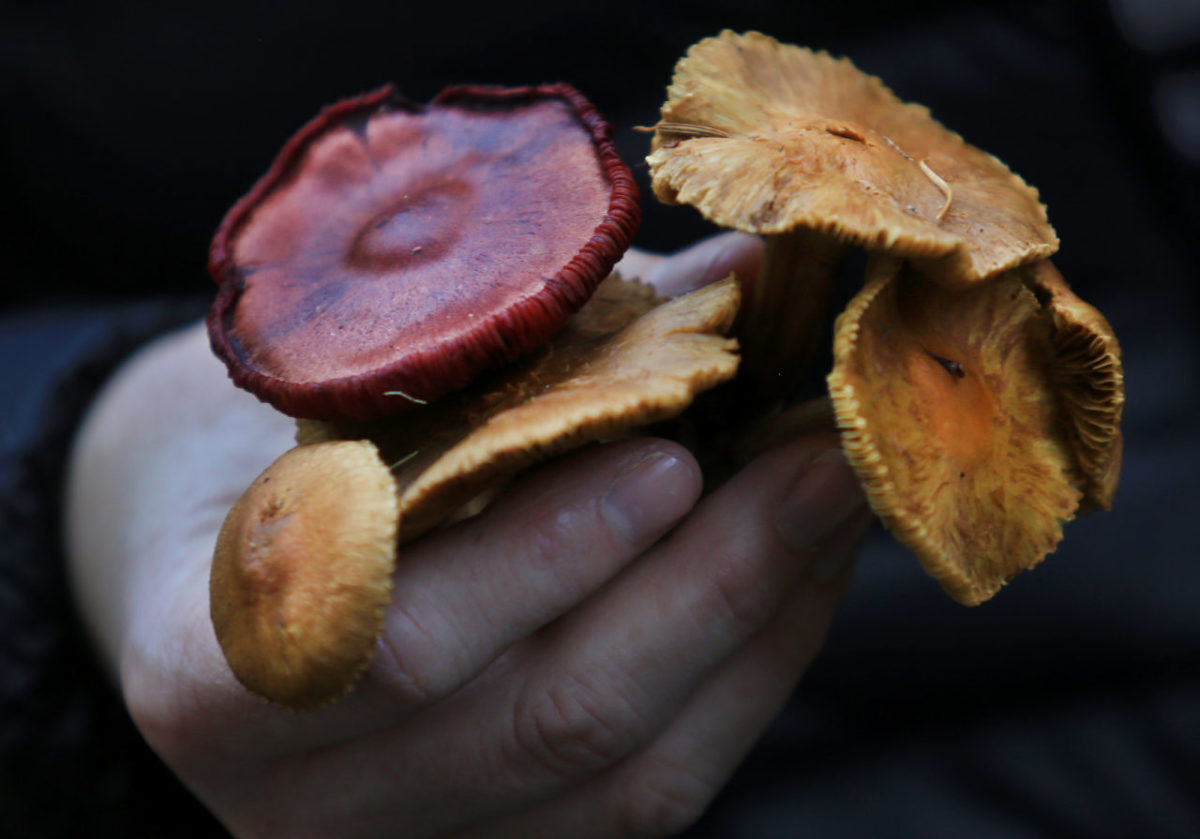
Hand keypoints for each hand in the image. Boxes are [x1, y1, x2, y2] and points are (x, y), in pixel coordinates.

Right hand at [66, 232, 869, 837]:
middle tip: (818, 457)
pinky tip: (795, 581)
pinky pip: (651, 793)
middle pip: (546, 723)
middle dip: (713, 581)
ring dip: (755, 628)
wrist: (205, 571)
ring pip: (625, 780)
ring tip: (833, 503)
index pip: (391, 640)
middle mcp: (299, 802)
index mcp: (205, 674)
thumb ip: (505, 347)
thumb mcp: (329, 390)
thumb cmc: (256, 452)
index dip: (544, 553)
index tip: (672, 452)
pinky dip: (744, 682)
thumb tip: (725, 283)